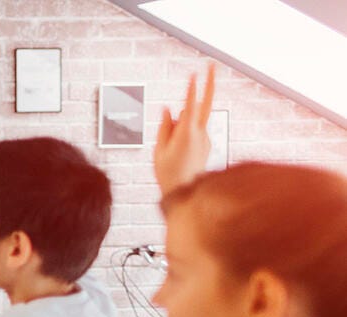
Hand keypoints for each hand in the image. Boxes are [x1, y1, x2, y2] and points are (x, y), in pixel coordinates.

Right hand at [154, 64, 214, 194]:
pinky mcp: (206, 144)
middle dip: (210, 83)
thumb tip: (169, 109)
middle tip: (212, 65)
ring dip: (182, 126)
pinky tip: (179, 154)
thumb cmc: (168, 173)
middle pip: (207, 104)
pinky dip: (184, 135)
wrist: (185, 195)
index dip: (192, 89)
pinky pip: (193, 132)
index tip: (194, 74)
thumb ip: (165, 127)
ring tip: (172, 152)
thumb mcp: (159, 150)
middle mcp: (200, 134)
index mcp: (187, 134)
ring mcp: (206, 139)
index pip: (190, 106)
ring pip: (192, 122)